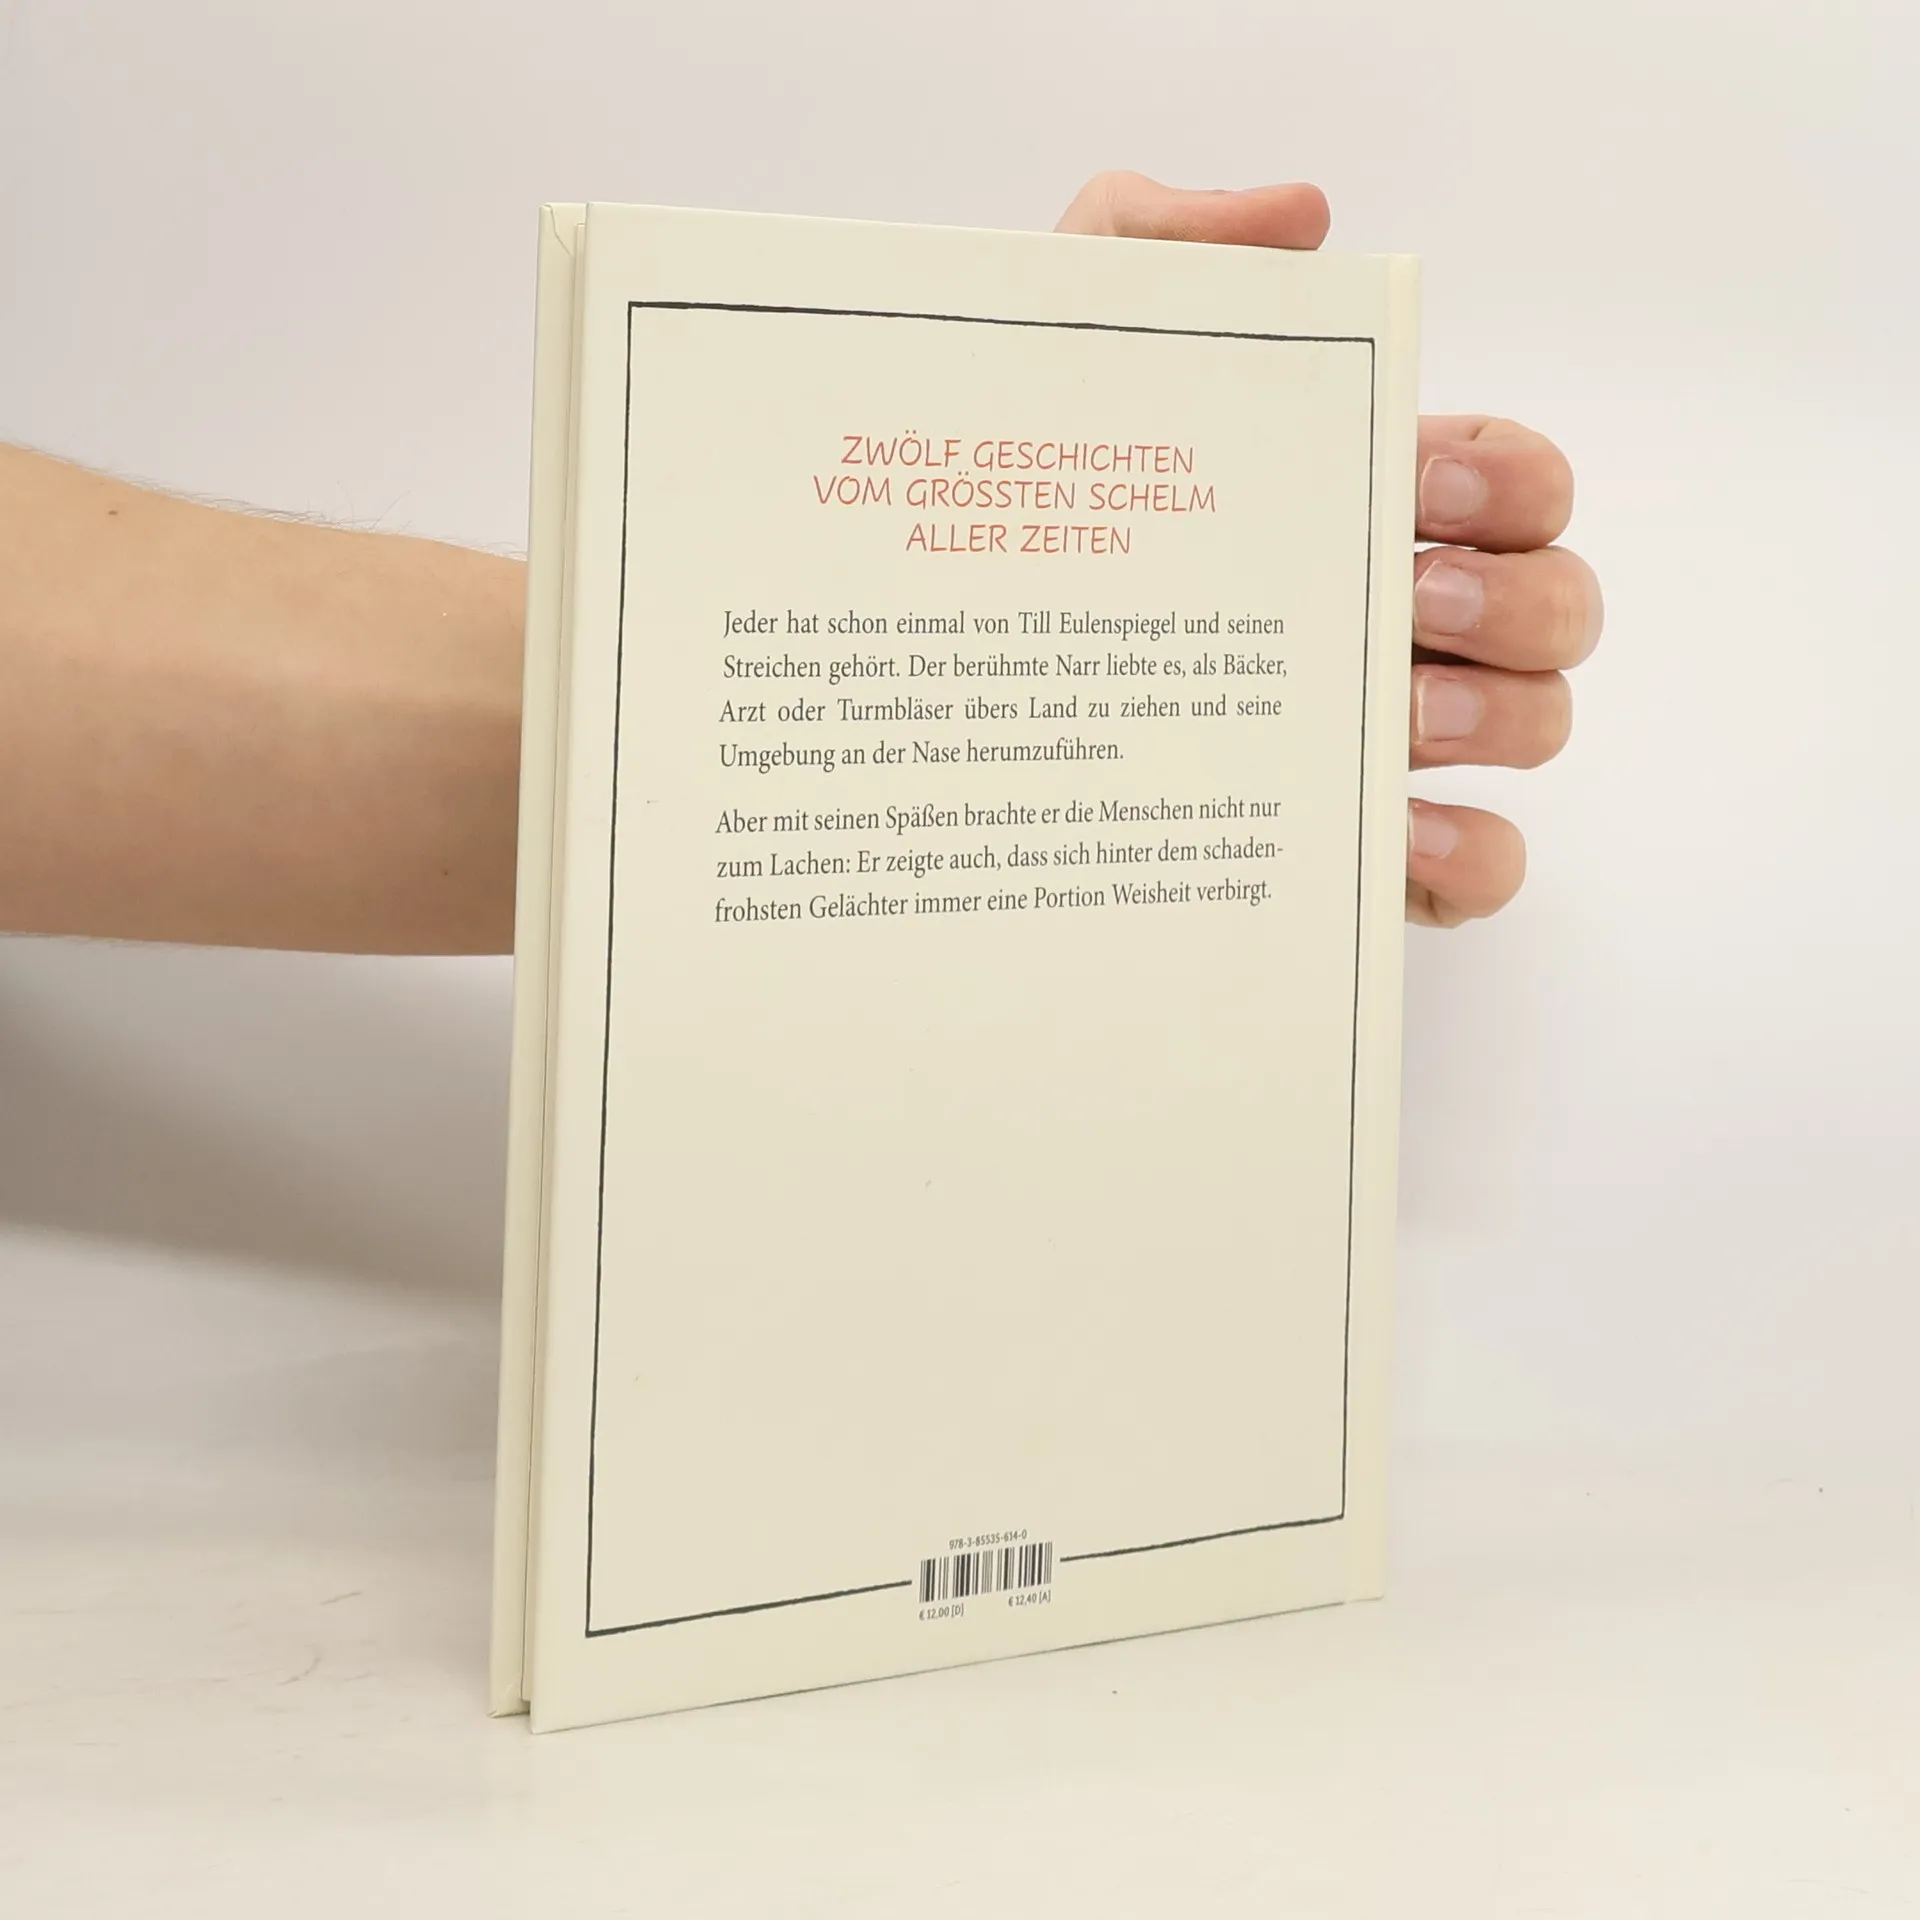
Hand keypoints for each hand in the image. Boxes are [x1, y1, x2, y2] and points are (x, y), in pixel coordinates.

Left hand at [1055, 173, 1601, 927]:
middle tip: (1409, 599)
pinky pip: (1478, 870)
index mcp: (1350, 510)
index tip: (1422, 482)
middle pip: (1555, 606)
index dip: (1510, 477)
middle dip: (1519, 600)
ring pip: (1538, 727)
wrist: (918, 680)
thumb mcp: (1056, 354)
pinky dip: (1475, 857)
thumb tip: (1301, 219)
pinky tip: (1400, 838)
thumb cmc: (1010, 513)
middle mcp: (1391, 623)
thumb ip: (1158, 245)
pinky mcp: (1354, 856)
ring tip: (1395, 714)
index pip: (1512, 480)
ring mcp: (1382, 745)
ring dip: (1503, 718)